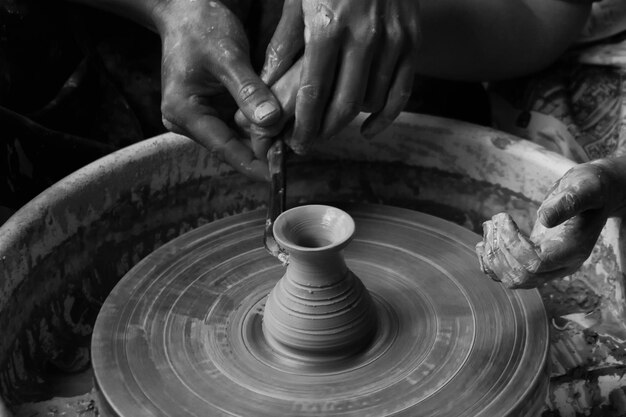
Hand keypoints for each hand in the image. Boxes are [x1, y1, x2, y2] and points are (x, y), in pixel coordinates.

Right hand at [156, 0, 281, 180]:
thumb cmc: (200, 27)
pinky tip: (279, 126)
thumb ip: (248, 91)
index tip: (277, 175)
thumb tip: (270, 122)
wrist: (185, 9)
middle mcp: (187, 120)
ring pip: (236, 137)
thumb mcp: (227, 57)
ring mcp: (199, 116)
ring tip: (291, 141)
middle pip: (230, 146)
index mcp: (183, 112)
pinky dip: (257, 125)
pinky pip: (236, 124)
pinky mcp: (210, 109)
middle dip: (261, 151)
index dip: (252, 163)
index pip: (223, 148)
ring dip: (261, 139)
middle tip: (294, 153)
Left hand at [256, 0, 420, 153]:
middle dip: (324, 131)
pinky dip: (387, 116)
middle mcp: (363, 37)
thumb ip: (284, 44)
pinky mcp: (412, 39)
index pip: (314, 93)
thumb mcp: (297, 0)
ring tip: (329, 130)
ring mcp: (393, 39)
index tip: (295, 142)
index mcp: (328, 27)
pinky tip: (369, 130)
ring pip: (372, 101)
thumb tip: (268, 84)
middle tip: (310, 143)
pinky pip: (403, 90)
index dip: (304, 124)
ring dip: (350, 123)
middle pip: (344, 105)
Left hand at [475, 160, 625, 288]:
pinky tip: (483, 243)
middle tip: (493, 222)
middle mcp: (560, 265)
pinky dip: (490, 263)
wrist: (595, 195)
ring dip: (492, 256)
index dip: (513, 245)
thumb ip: (567, 203)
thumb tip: (544, 218)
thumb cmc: (591, 189)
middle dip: (499, 250)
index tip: (504, 218)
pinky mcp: (534, 261)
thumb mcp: (584, 188)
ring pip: (513, 279)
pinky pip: (508, 275)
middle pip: (522, 276)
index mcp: (573, 250)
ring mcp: (548, 266)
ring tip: (489, 226)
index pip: (536, 263)